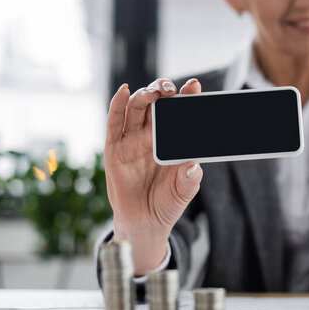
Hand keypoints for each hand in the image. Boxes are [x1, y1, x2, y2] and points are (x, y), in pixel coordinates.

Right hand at [104, 78, 202, 274]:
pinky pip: (114, 122)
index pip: (180, 113)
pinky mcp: (114, 148)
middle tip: (171, 89)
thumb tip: (194, 165)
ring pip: (136, 108)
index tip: (194, 86)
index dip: (186, 97)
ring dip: (144, 94)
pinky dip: (117, 104)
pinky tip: (124, 92)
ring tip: (154, 91)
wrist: (146, 223)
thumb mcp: (184, 191)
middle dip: (163, 91)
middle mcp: (152, 135)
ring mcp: (132, 140)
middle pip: (156, 104)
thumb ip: (190, 178)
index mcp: (173, 140)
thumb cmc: (168, 203)